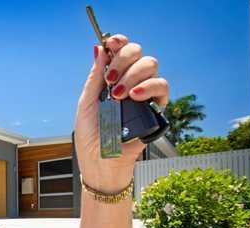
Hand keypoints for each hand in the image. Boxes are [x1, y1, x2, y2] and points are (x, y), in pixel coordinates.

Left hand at [74, 34, 168, 192]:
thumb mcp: (86, 104)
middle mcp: (130, 83)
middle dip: (123, 59)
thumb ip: (94, 78)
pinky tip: (135, 96)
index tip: (110, 43)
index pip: (120, 52)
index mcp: (112, 80)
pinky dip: (149, 87)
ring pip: (151, 66)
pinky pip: (162, 88)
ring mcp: (144, 95)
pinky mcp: (156, 109)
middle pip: (137, 53)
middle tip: (111, 78)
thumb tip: (99, 49)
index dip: (118, 43)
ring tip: (119, 94)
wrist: (100, 162)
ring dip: (133, 74)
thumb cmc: (91, 137)